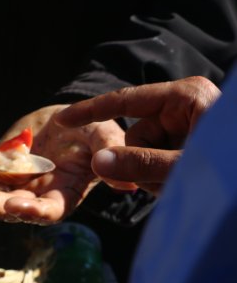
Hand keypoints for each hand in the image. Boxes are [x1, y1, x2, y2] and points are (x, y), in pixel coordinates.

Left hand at [0, 104, 131, 223]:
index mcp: (64, 194)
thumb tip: (127, 184)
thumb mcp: (104, 136)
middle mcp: (38, 196)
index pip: (48, 211)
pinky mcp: (0, 171)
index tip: (16, 205)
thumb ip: (109, 155)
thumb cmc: (92, 129)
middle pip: (13, 209)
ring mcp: (17, 184)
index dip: (32, 211)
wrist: (67, 117)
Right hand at [54, 76, 220, 194]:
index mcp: (186, 97)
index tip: (61, 120)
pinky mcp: (189, 140)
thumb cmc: (230, 170)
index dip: (91, 111)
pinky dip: (162, 176)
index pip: (125, 101)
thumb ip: (139, 164)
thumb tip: (97, 161)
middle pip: (135, 132)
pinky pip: (156, 157)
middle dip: (140, 161)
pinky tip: (181, 184)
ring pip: (144, 149)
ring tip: (179, 185)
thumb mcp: (184, 167)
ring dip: (153, 173)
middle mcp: (186, 104)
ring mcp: (188, 122)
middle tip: (162, 183)